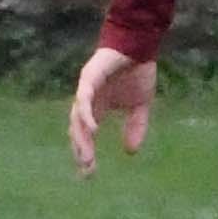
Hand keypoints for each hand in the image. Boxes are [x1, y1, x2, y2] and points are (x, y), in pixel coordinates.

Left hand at [68, 46, 156, 175]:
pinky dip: (85, 115)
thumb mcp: (141, 106)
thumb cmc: (137, 72)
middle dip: (81, 150)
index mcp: (97, 107)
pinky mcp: (89, 78)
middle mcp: (87, 101)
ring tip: (87, 156)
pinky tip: (92, 130)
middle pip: (77, 130)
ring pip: (77, 117)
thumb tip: (130, 152)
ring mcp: (86, 89)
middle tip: (86, 170)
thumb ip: (136, 127)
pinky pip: (83, 99)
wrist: (139, 45)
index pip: (86, 134)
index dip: (86, 152)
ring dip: (81, 138)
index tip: (89, 173)